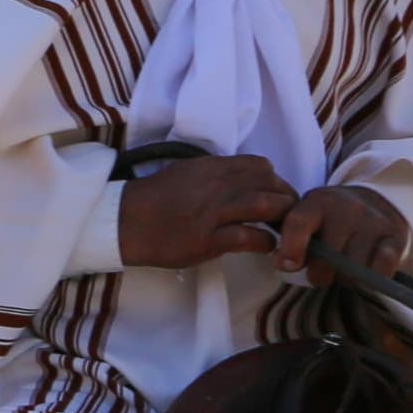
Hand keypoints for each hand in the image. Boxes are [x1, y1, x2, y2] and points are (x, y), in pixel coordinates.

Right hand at [119, 151, 292, 268]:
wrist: (124, 223)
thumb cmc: (152, 199)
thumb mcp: (183, 173)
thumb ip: (212, 173)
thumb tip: (240, 177)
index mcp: (209, 167)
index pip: (259, 166)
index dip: (275, 180)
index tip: (275, 193)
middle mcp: (215, 186)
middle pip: (269, 184)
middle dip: (286, 198)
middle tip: (288, 213)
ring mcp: (212, 213)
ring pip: (265, 205)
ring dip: (282, 217)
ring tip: (284, 228)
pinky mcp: (208, 240)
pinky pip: (250, 237)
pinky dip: (265, 242)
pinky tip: (266, 246)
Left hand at [277, 183, 410, 283]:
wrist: (375, 200)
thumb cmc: (331, 217)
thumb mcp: (308, 216)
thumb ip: (290, 236)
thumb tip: (283, 263)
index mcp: (318, 202)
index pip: (298, 223)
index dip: (290, 249)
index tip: (288, 266)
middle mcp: (348, 209)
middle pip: (329, 255)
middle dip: (319, 274)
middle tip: (319, 274)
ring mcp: (374, 222)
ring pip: (354, 267)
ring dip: (345, 279)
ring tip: (341, 272)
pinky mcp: (396, 236)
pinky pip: (381, 268)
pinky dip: (371, 279)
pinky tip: (364, 274)